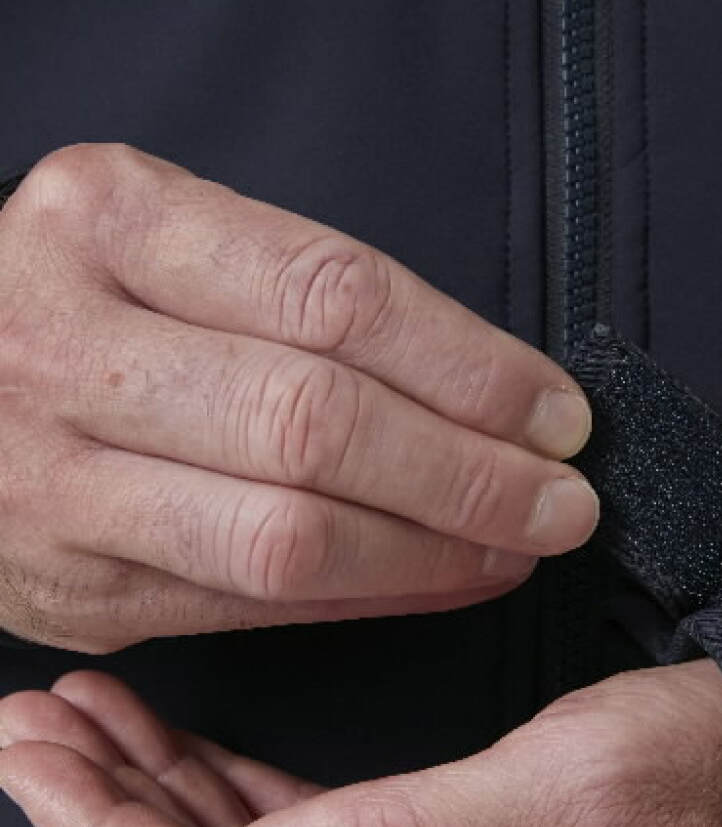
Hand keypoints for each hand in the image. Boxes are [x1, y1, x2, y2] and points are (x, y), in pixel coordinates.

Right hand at [0, 145, 596, 650]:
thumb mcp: (163, 244)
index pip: (333, 297)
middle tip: (562, 500)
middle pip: (315, 424)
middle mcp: (65, 347)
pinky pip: (251, 606)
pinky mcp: (72, 587)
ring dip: (432, 552)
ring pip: (286, 536)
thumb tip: (489, 397)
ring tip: (516, 548)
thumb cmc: (79, 308)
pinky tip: (440, 583)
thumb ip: (296, 302)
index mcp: (108, 220)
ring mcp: (54, 480)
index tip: (556, 413)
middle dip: (469, 474)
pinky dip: (368, 600)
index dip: (470, 367)